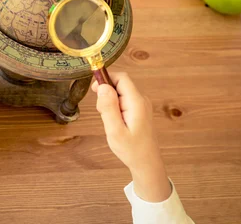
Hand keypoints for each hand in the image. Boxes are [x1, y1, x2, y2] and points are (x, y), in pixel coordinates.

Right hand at [91, 72, 171, 201]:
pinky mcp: (139, 110)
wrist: (146, 163)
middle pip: (120, 84)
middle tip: (102, 112)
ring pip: (121, 92)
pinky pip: (124, 100)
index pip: (121, 78)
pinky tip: (115, 122)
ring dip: (110, 101)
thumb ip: (108, 108)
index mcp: (136, 102)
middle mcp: (141, 100)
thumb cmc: (131, 150)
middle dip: (106, 93)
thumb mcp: (115, 130)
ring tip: (110, 121)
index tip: (94, 91)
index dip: (106, 79)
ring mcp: (142, 105)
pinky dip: (115, 107)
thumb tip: (102, 87)